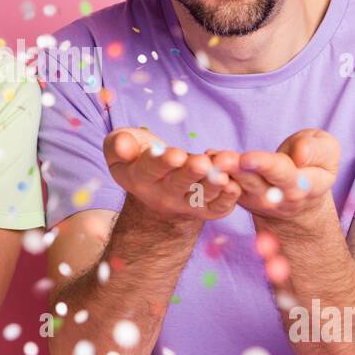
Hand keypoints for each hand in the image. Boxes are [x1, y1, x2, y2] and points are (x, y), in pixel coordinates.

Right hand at [103, 127, 241, 221]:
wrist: (156, 191)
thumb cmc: (138, 158)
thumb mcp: (120, 148)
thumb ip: (118, 145)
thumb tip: (123, 145)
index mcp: (141, 177)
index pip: (151, 169)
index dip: (162, 162)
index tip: (174, 155)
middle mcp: (163, 195)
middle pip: (179, 183)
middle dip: (192, 172)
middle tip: (202, 163)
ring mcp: (186, 204)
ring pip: (202, 195)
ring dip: (215, 182)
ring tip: (225, 168)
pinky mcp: (207, 209)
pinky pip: (219, 207)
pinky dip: (229, 197)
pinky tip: (236, 185)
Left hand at [214, 129, 339, 221]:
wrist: (300, 195)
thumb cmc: (313, 165)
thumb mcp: (327, 151)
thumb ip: (317, 150)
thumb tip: (300, 154)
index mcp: (306, 187)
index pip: (286, 176)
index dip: (266, 166)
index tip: (248, 157)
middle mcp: (279, 199)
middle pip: (257, 184)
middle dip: (238, 171)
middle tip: (222, 159)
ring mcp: (257, 200)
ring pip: (238, 187)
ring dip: (223, 174)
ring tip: (211, 159)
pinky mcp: (240, 196)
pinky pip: (224, 185)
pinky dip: (214, 173)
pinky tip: (206, 157)